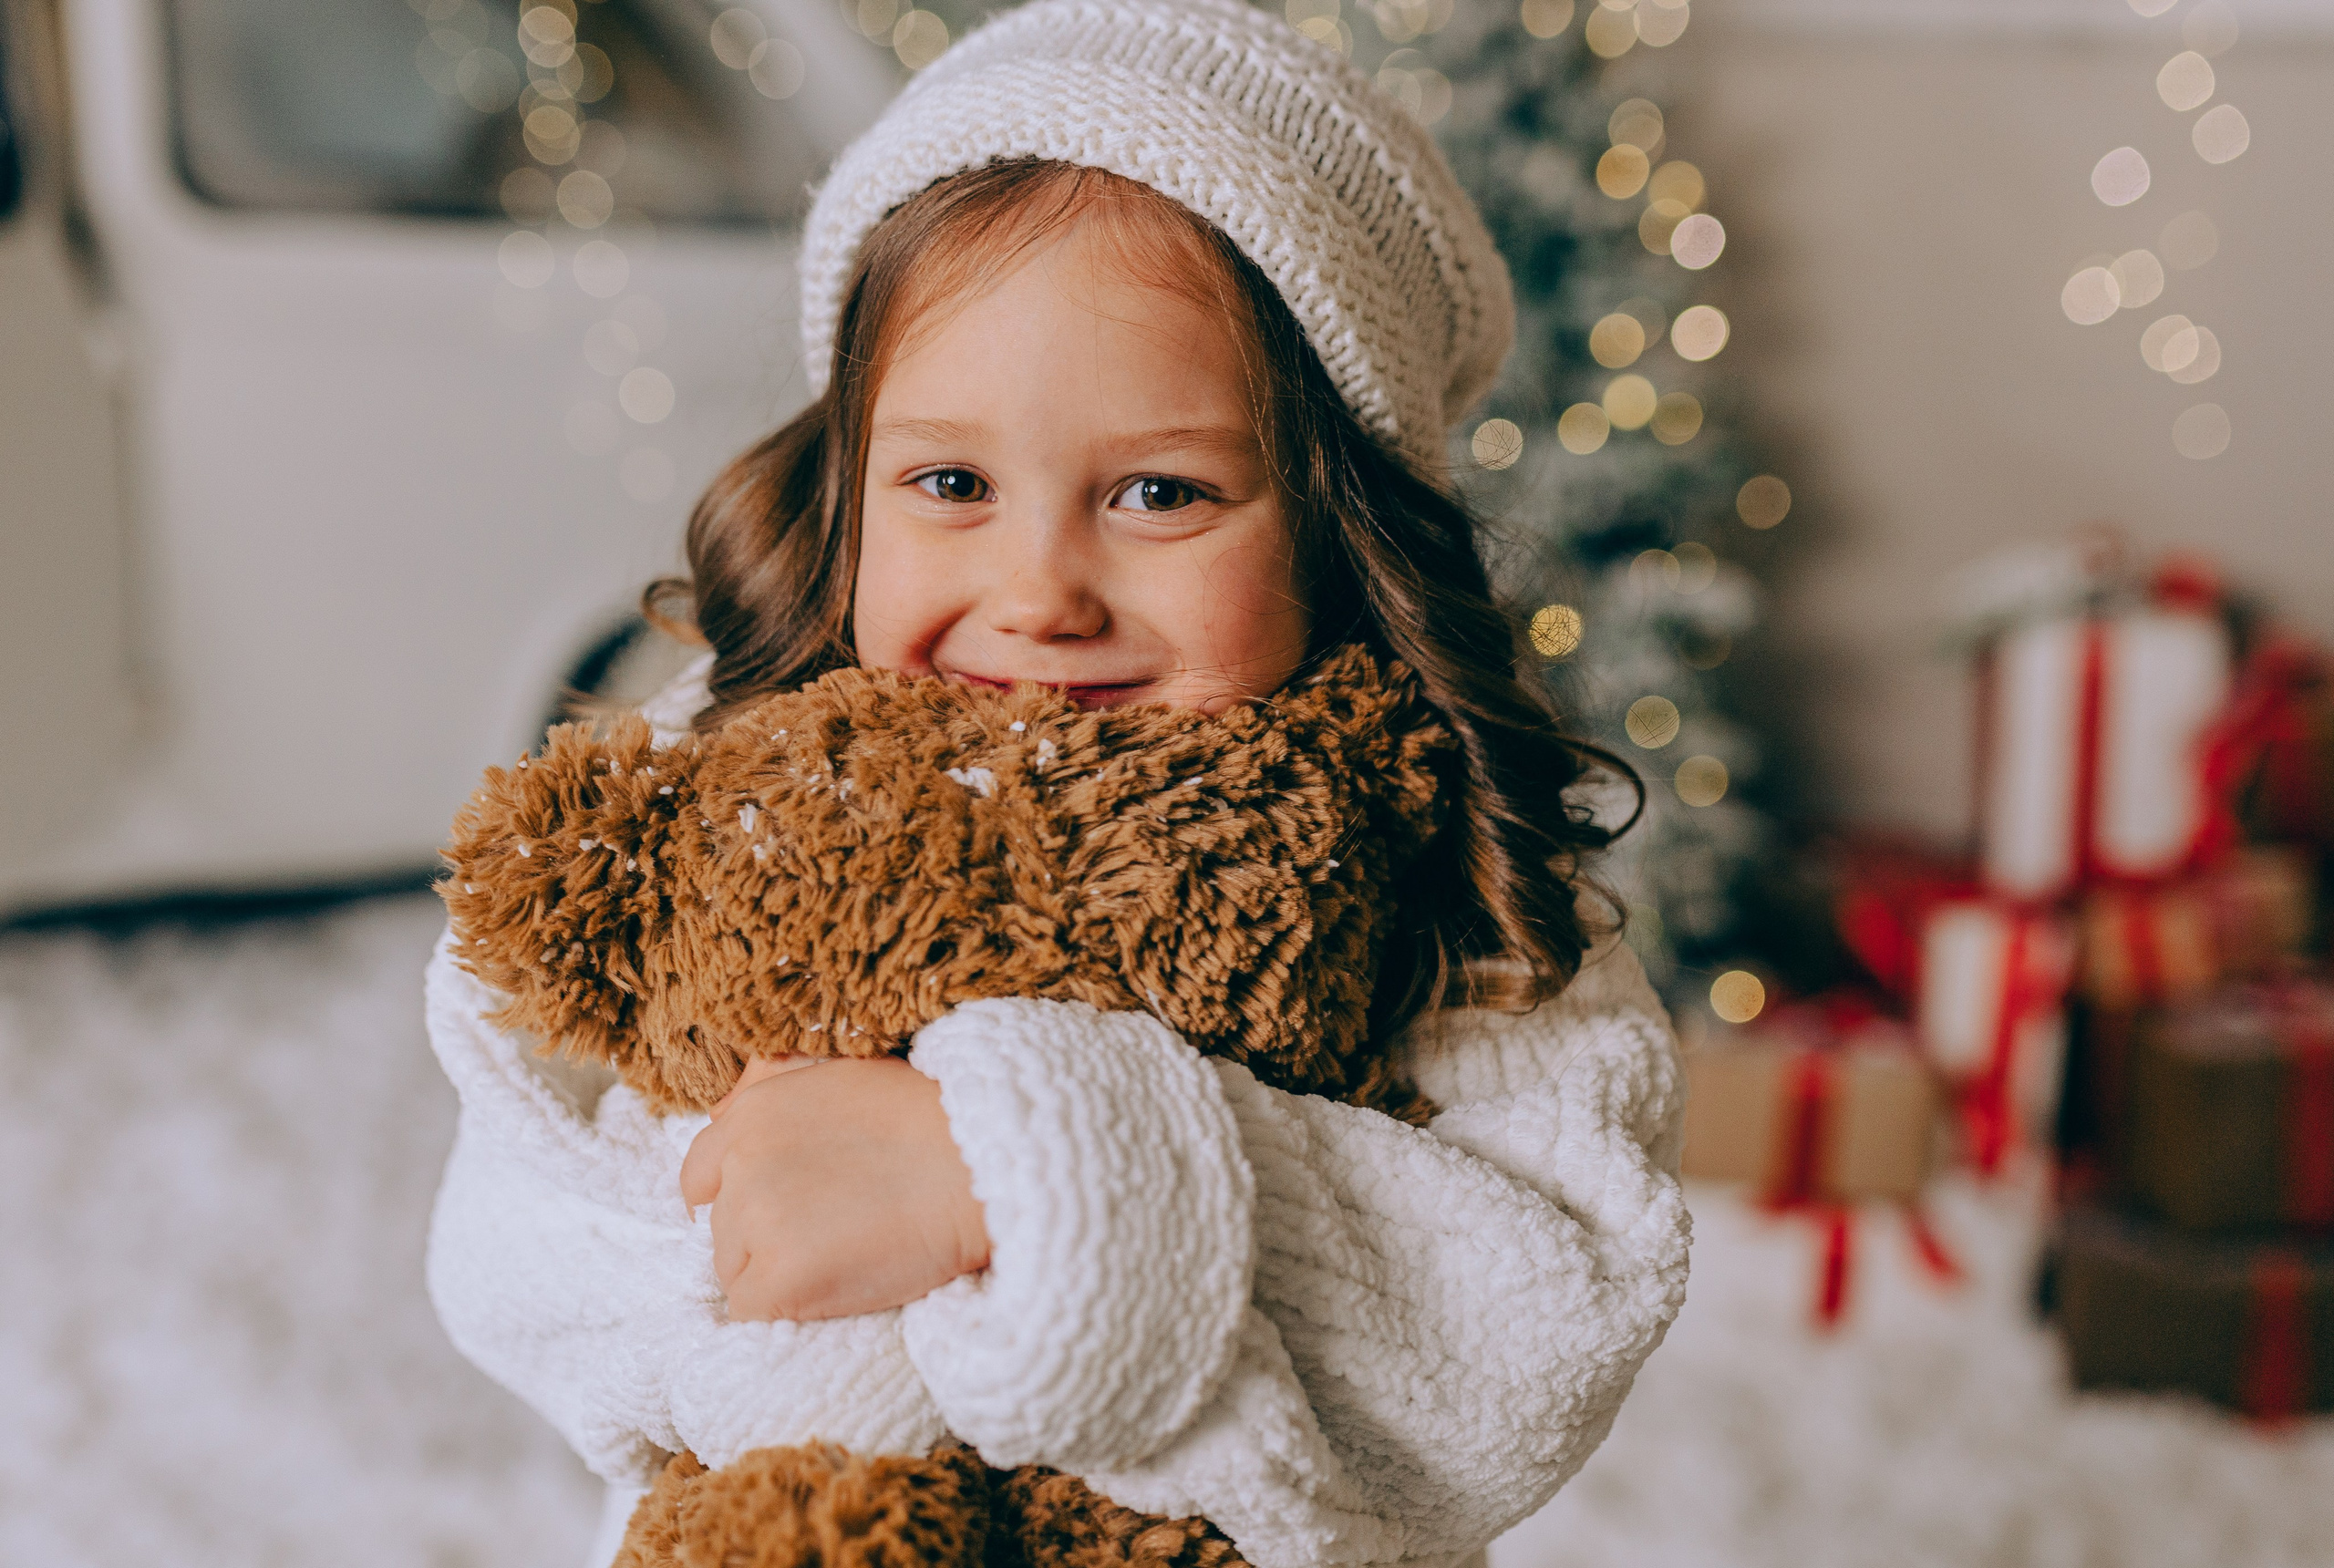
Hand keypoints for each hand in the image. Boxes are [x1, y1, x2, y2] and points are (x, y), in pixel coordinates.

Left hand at [680, 1055, 991, 1321]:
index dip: (735, 1201)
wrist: (980, 1166)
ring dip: (777, 1275)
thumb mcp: (839, 1075)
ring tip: (844, 1256)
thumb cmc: (931, 1119)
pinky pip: (752, 1313)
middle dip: (765, 1240)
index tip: (775, 1216)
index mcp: (751, 1113)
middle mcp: (739, 1164)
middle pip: (721, 1230)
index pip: (698, 1176)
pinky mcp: (779, 1278)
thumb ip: (774, 1093)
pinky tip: (835, 1289)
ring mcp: (755, 1222)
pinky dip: (787, 1310)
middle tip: (832, 1236)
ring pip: (736, 1273)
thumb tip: (719, 1116)